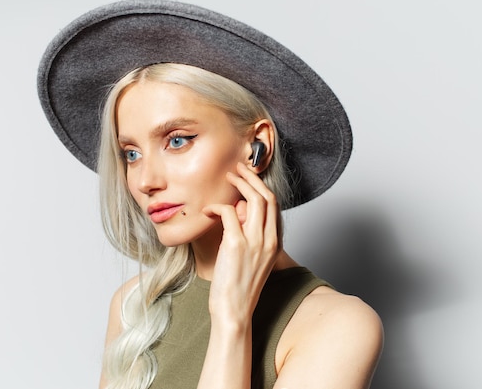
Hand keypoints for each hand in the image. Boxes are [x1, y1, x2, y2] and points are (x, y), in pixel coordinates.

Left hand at [202, 162, 279, 325]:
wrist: (234, 311)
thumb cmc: (239, 288)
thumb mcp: (253, 261)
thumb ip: (251, 238)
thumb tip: (239, 215)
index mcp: (274, 243)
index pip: (274, 205)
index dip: (260, 187)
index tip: (247, 178)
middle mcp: (268, 240)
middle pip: (267, 197)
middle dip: (252, 178)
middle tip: (237, 170)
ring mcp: (254, 242)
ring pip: (253, 200)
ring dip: (239, 184)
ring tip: (227, 178)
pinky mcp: (236, 245)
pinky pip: (228, 214)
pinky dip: (217, 207)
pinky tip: (207, 210)